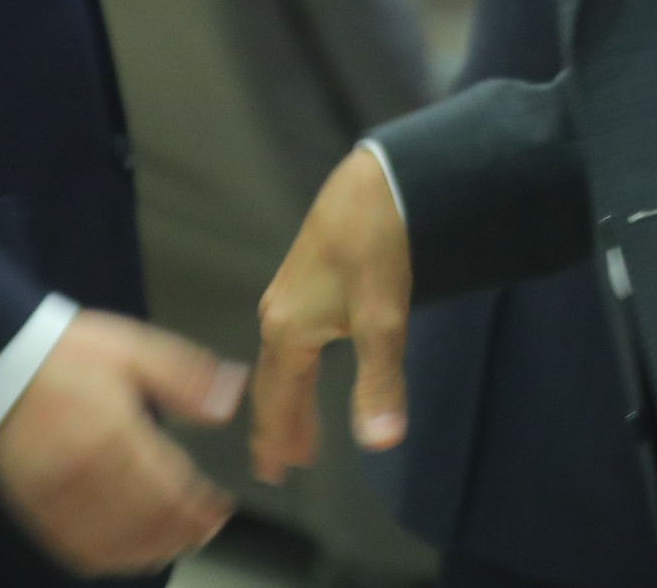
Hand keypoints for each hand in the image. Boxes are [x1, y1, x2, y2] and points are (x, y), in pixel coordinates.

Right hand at [0, 312, 247, 576]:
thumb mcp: (135, 349)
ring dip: (152, 549)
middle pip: (146, 522)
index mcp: (115, 434)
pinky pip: (75, 549)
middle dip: (183, 531)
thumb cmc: (65, 356)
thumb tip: (229, 400)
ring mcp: (57, 497)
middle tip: (206, 529)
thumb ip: (186, 378)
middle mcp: (86, 474)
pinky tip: (128, 551)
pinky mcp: (34, 508)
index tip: (220, 509)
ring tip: (177, 542)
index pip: (170, 488)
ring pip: (114, 543)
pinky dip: (109, 557)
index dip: (201, 508)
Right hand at [251, 145, 413, 482]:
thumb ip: (380, 383)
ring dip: (290, 398)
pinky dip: (297, 368)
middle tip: (281, 466)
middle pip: (272, 383)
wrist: (376, 181)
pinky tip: (312, 368)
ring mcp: (288, 293)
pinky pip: (291, 339)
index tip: (273, 474)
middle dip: (278, 425)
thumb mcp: (383, 320)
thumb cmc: (376, 245)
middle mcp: (277, 314)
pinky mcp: (306, 277)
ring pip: (282, 360)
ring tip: (302, 430)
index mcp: (287, 331)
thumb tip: (380, 442)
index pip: (275, 400)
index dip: (276, 438)